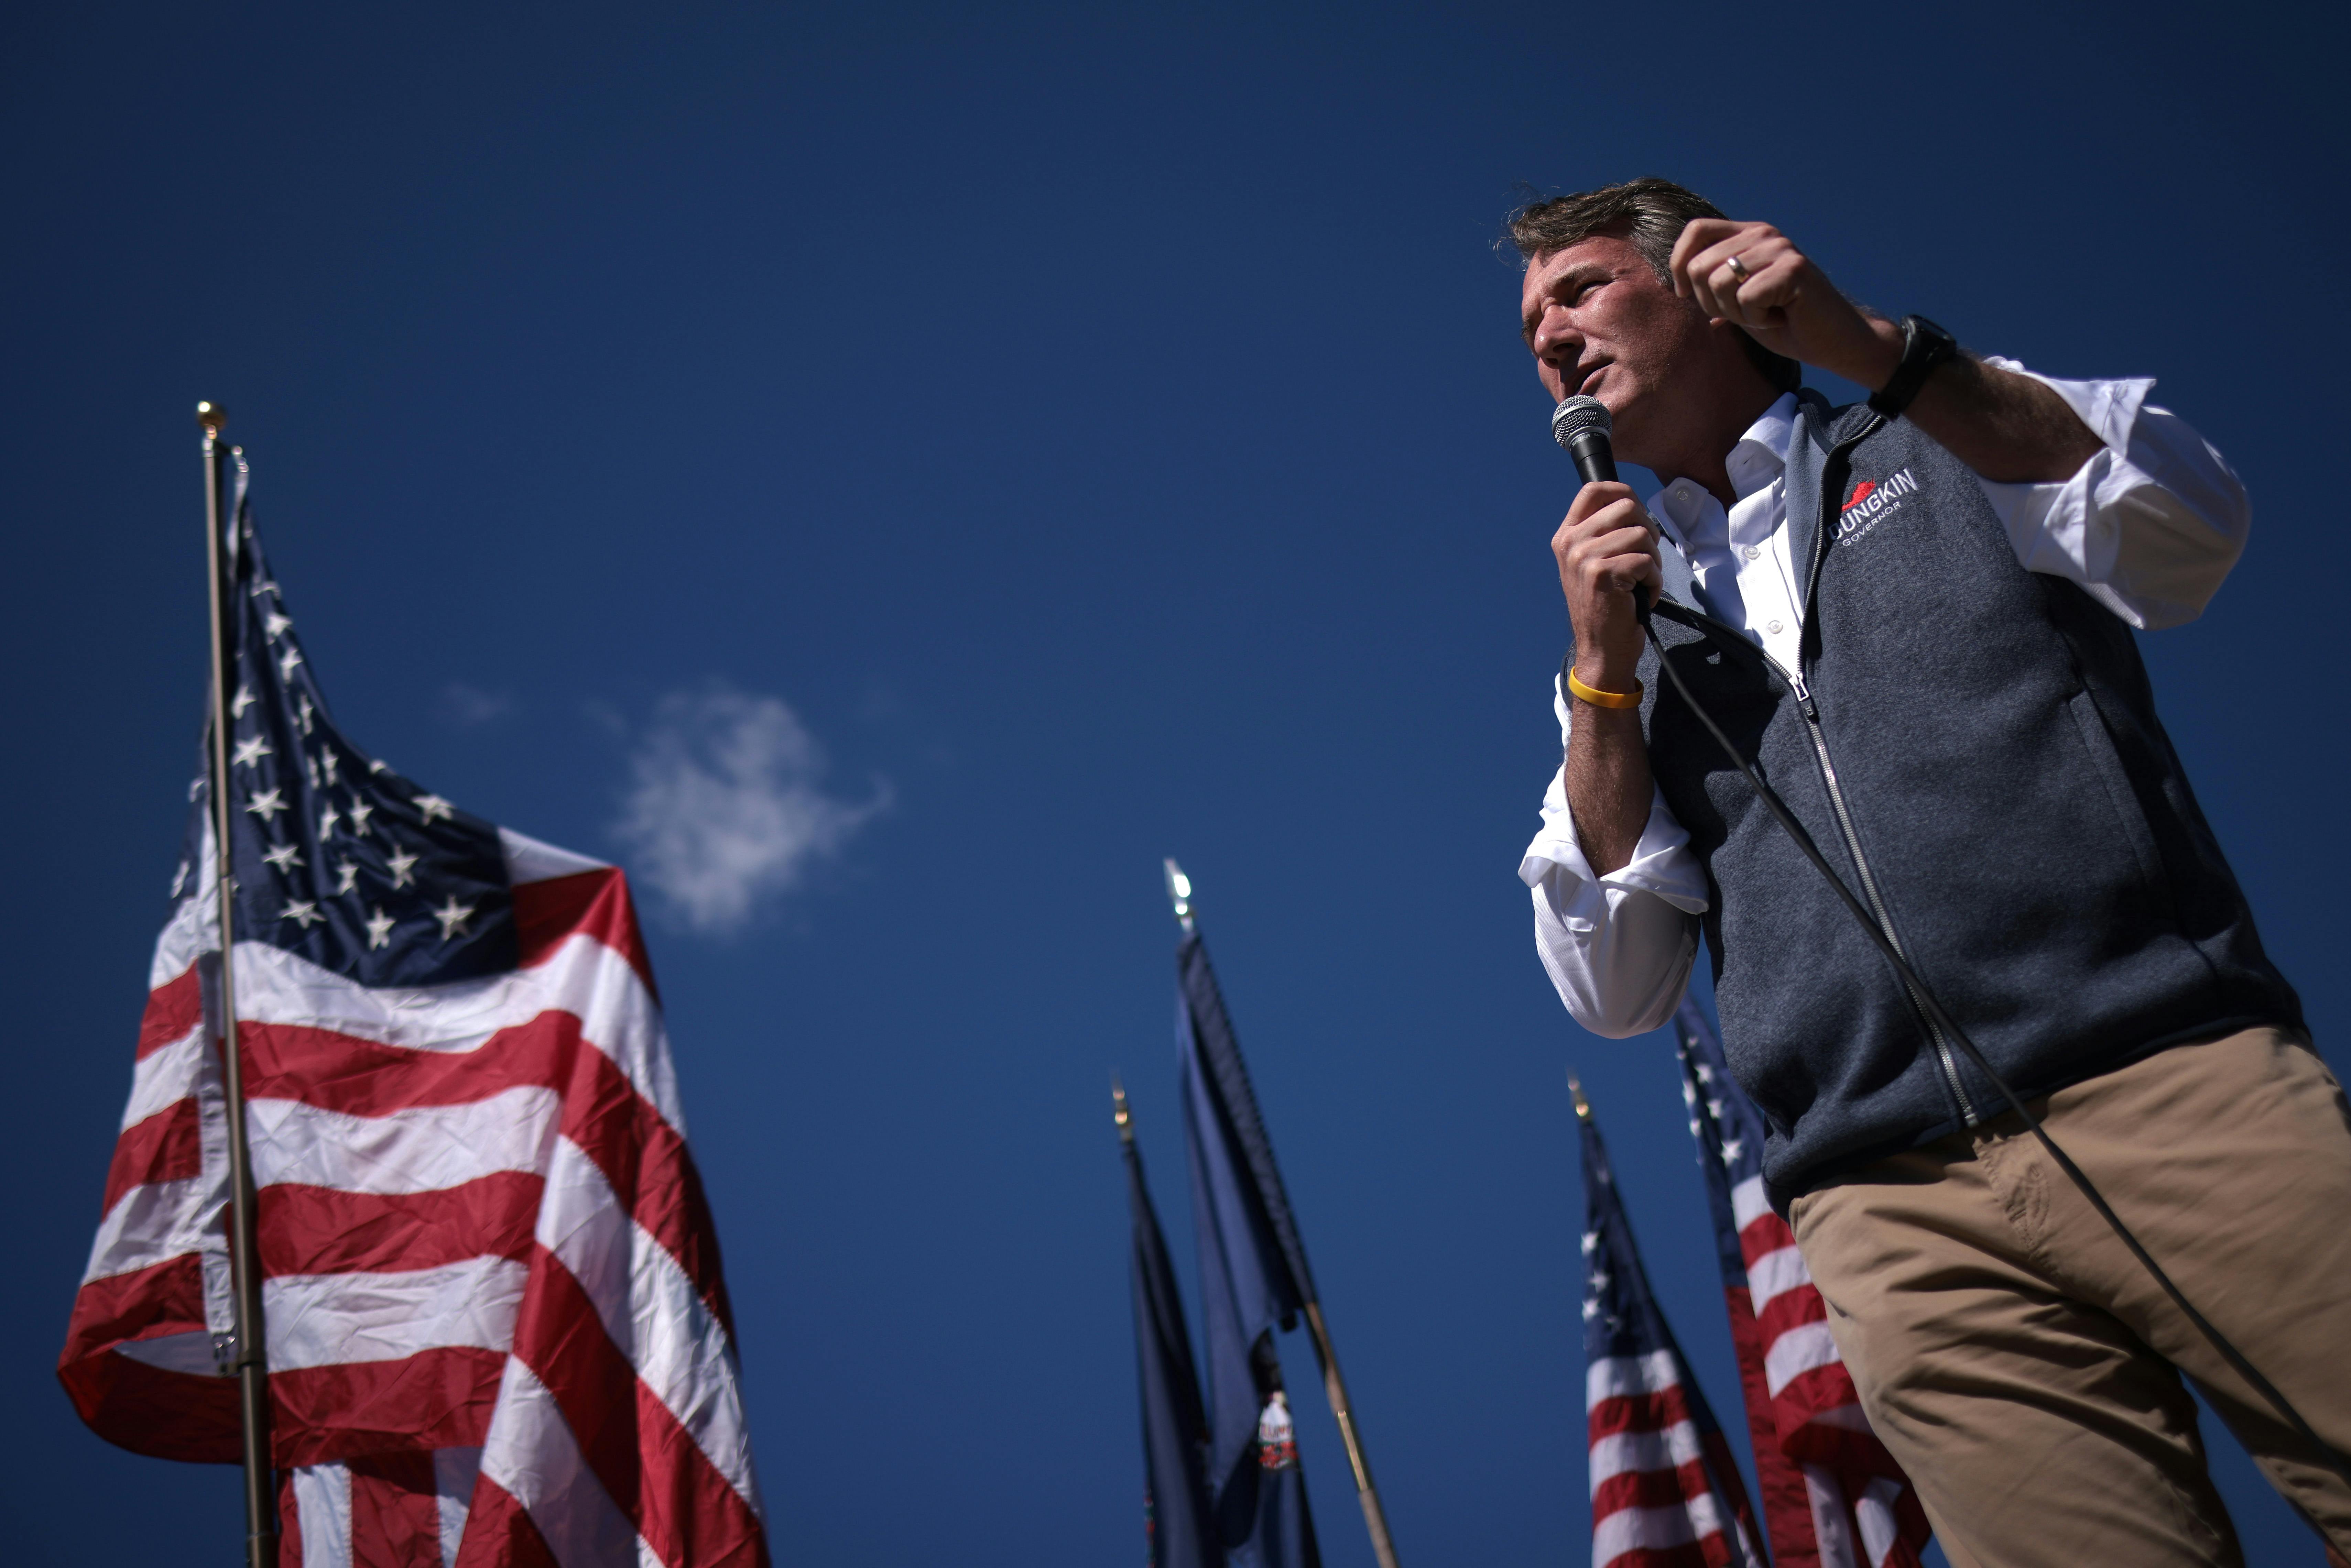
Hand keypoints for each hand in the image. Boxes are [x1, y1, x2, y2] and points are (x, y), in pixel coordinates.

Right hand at [1553, 480, 1658, 692]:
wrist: (1600, 649)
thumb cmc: (1604, 606)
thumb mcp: (1591, 563)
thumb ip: (1601, 533)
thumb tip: (1631, 505)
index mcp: (1566, 536)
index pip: (1594, 489)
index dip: (1623, 492)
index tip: (1637, 514)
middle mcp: (1571, 543)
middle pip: (1626, 506)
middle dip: (1647, 531)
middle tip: (1643, 558)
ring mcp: (1584, 558)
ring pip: (1641, 534)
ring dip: (1653, 559)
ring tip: (1641, 581)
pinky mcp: (1603, 574)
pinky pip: (1646, 560)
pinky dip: (1654, 580)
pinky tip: (1642, 595)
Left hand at [1669, 219, 1902, 390]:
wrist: (1831, 340)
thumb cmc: (1785, 322)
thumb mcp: (1738, 300)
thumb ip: (1713, 284)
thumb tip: (1677, 283)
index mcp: (1747, 235)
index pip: (1696, 231)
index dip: (1679, 265)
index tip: (1686, 294)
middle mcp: (1763, 233)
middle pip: (1700, 266)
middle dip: (1711, 303)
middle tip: (1744, 313)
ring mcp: (1780, 248)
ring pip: (1719, 283)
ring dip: (1736, 312)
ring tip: (1764, 313)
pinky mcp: (1793, 268)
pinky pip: (1747, 297)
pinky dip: (1758, 319)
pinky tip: (1780, 317)